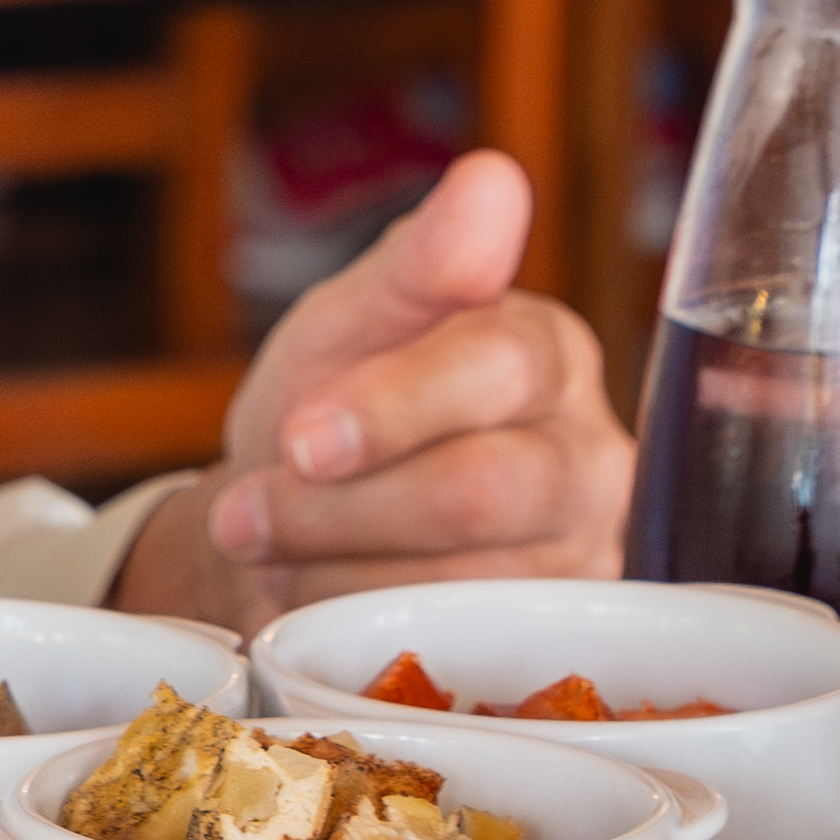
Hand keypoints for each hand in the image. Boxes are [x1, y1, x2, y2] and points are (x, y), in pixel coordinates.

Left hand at [117, 152, 632, 634]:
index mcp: (549, 353)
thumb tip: (492, 179)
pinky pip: (454, 660)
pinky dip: (360, 634)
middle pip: (482, 491)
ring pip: (459, 586)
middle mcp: (591, 457)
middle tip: (248, 515)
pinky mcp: (548, 650)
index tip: (300, 437)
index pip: (498, 369)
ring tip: (271, 551)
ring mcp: (581, 562)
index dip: (391, 408)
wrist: (304, 528)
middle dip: (342, 508)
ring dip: (333, 572)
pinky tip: (318, 606)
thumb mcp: (353, 320)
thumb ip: (420, 260)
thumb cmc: (337, 407)